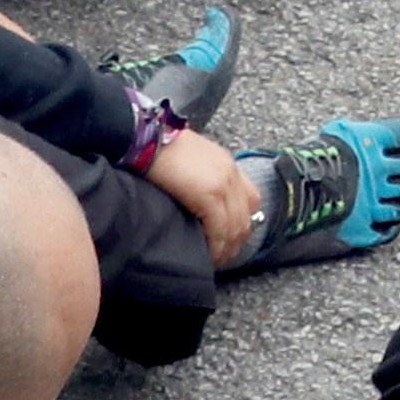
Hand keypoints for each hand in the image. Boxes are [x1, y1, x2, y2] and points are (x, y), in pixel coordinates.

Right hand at [146, 125, 258, 264]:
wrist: (148, 138)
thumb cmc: (162, 150)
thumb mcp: (193, 162)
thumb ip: (204, 180)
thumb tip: (200, 206)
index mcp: (228, 166)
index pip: (251, 200)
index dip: (242, 223)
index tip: (230, 239)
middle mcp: (231, 175)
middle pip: (246, 218)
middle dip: (236, 242)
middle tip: (222, 258)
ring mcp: (223, 184)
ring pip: (236, 227)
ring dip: (227, 248)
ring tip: (215, 261)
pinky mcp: (210, 195)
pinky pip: (220, 229)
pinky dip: (216, 246)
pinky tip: (207, 255)